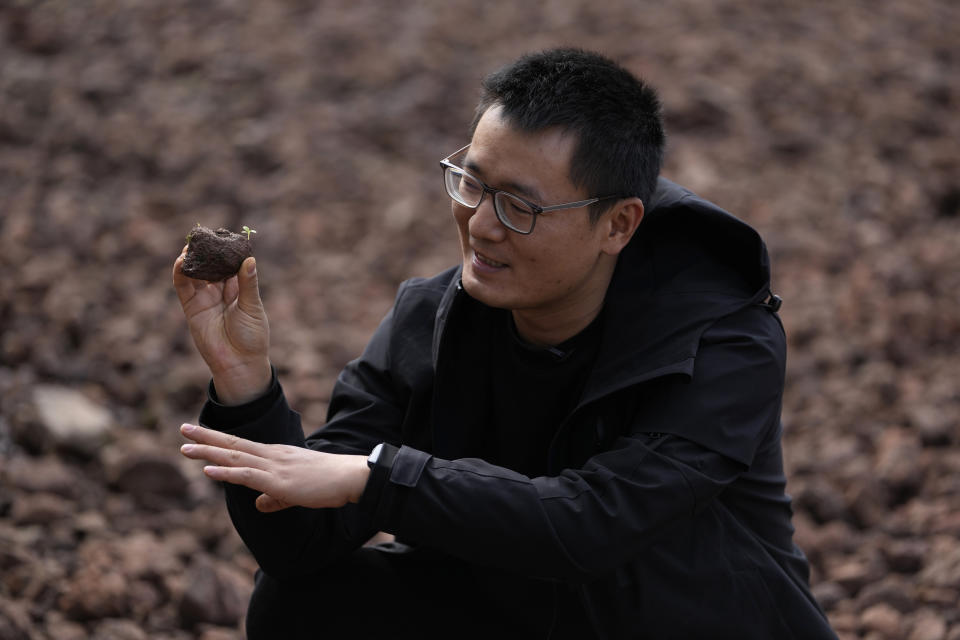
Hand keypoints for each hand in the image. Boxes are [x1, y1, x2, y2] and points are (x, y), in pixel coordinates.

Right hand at [172, 247, 270, 403]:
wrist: (239, 363)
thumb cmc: (252, 336)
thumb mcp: (252, 307)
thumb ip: (248, 284)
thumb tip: (250, 259)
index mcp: (239, 288)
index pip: (231, 264)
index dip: (227, 250)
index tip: (225, 235)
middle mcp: (221, 291)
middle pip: (211, 266)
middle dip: (207, 251)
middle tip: (204, 235)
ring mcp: (205, 298)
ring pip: (195, 274)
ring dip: (192, 260)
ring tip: (190, 246)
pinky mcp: (192, 308)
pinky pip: (183, 288)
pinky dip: (181, 274)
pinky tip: (182, 262)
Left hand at [179, 424, 369, 510]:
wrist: (349, 477)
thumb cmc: (329, 482)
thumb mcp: (297, 491)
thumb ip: (275, 498)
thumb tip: (258, 505)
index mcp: (276, 456)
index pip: (241, 446)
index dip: (219, 440)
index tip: (199, 434)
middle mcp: (271, 456)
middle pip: (233, 445)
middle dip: (206, 438)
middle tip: (183, 429)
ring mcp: (274, 467)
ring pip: (234, 458)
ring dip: (208, 452)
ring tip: (185, 447)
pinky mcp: (278, 482)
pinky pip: (246, 475)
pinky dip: (225, 473)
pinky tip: (207, 471)